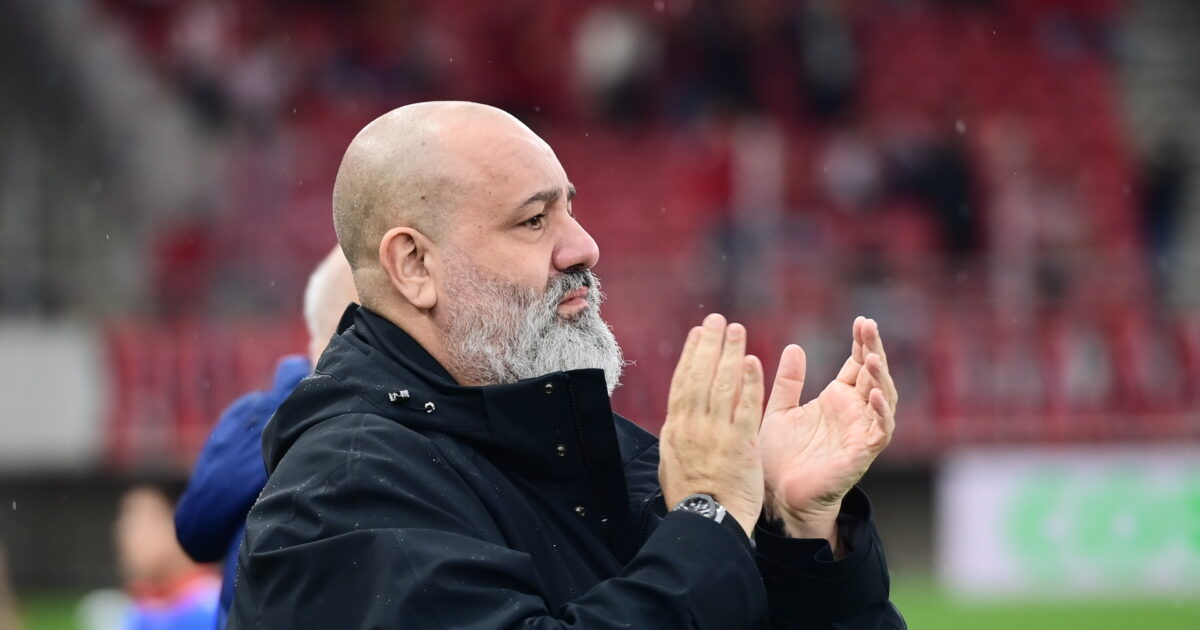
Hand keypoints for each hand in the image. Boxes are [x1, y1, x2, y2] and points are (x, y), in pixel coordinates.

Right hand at [659, 313, 764, 536]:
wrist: (704, 522)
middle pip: (700, 376)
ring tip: (737, 330)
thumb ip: (679, 436)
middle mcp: (692, 426)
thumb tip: (678, 418)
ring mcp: (715, 433)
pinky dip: (748, 383)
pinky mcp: (739, 445)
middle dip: (710, 345)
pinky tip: (752, 362)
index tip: (698, 333)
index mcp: (676, 429)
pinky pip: (744, 407)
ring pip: (722, 385)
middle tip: (718, 320)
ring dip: (730, 354)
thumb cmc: (691, 497)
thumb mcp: (672, 462)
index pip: (683, 382)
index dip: (691, 355)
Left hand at [759, 317, 897, 544]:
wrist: (777, 495)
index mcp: (836, 399)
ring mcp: (861, 432)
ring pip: (884, 399)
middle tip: (869, 326)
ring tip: (871, 356)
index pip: (856, 365)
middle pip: (873, 375)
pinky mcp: (862, 453)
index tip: (861, 320)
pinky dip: (881, 413)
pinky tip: (874, 395)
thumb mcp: (780, 410)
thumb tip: (794, 348)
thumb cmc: (780, 456)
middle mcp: (854, 412)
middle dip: (873, 349)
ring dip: (880, 377)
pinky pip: (880, 430)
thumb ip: (788, 382)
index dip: (861, 343)